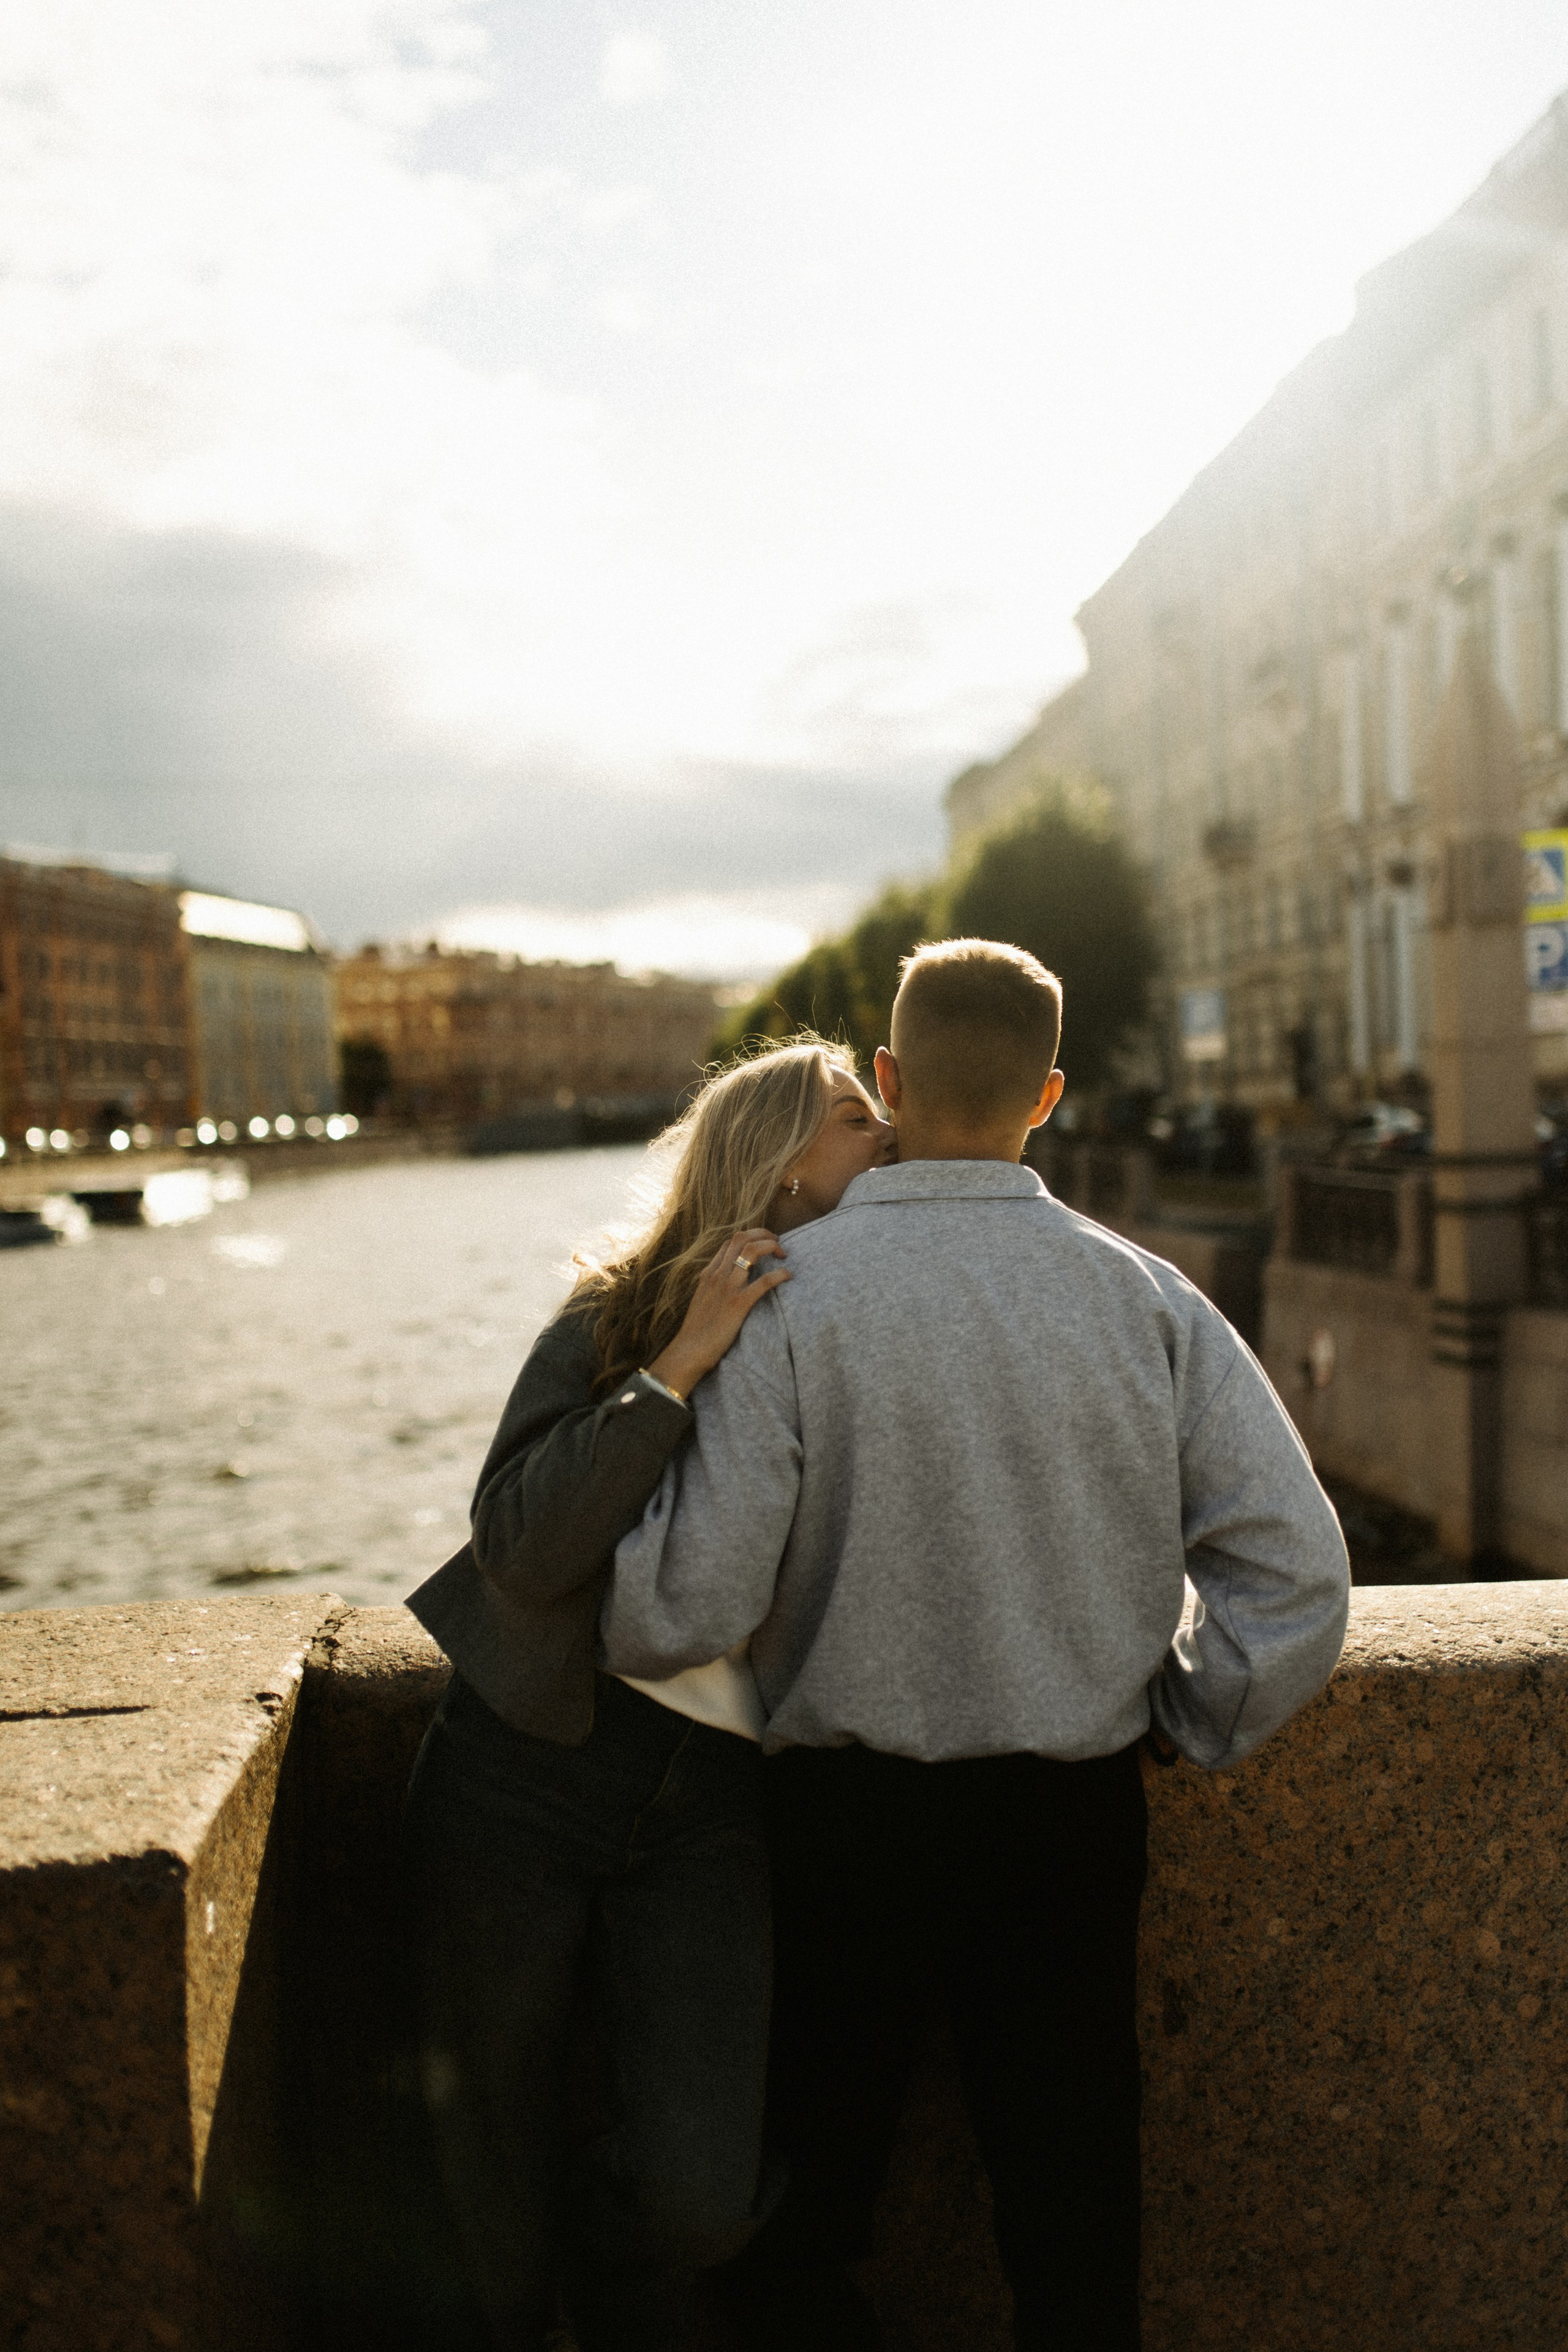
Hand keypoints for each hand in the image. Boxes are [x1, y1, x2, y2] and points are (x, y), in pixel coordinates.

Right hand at [649, 1229, 789, 1400]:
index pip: (729, 1243)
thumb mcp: (702, 1301)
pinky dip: (780, 1274)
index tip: (763, 1243)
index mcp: (708, 1274)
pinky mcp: (738, 1303)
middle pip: (741, 1239)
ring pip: (752, 1251)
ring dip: (771, 1247)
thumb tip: (726, 1285)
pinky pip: (764, 1281)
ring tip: (783, 1255)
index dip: (750, 1237)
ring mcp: (727, 1287)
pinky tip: (788, 1276)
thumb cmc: (697, 1331)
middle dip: (763, 1235)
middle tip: (777, 1243)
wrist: (689, 1351)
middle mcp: (717, 1275)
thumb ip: (713, 1288)